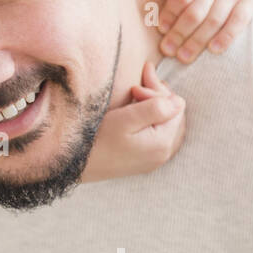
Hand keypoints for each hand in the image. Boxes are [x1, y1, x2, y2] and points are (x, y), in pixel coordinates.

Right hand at [81, 61, 185, 181]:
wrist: (74, 164)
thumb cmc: (97, 140)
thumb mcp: (125, 119)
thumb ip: (156, 108)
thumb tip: (178, 100)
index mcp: (162, 142)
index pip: (175, 105)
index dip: (157, 91)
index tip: (134, 88)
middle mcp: (163, 153)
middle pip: (173, 115)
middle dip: (157, 97)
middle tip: (135, 87)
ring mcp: (155, 158)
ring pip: (167, 123)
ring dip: (154, 106)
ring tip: (135, 96)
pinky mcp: (145, 160)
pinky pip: (159, 134)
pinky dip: (152, 119)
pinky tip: (138, 112)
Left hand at [141, 0, 252, 62]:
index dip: (170, 12)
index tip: (160, 29)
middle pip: (195, 11)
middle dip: (179, 33)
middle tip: (167, 50)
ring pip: (214, 20)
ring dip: (198, 41)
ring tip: (184, 57)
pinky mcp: (251, 0)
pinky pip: (239, 21)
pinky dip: (226, 36)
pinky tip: (214, 50)